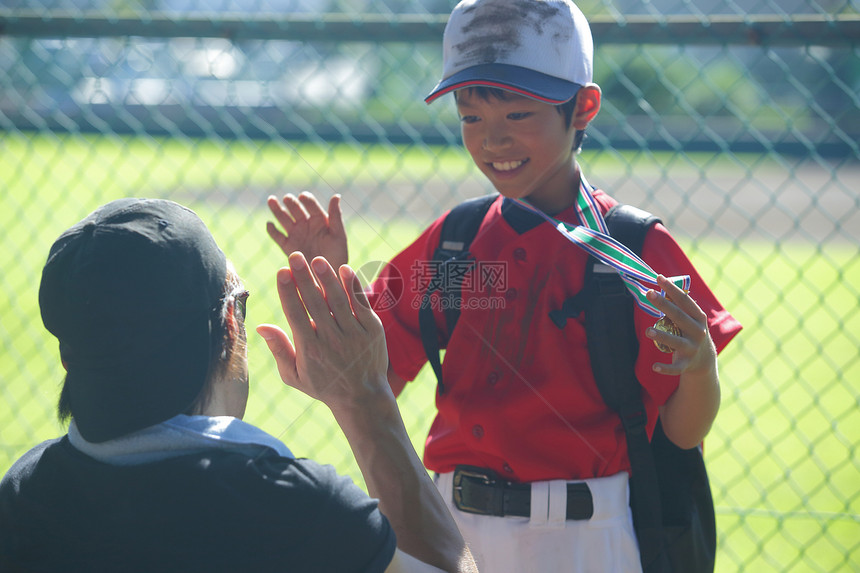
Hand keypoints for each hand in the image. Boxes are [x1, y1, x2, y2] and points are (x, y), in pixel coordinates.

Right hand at [257, 252, 389, 412]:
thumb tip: (261, 326)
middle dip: (304, 278)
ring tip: (317, 260)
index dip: (288, 292)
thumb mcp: (294, 375)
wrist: (363, 398)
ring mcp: (354, 334)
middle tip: (295, 256)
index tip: (281, 272)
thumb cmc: (324, 385)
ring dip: (327, 278)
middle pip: (315, 303)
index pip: (296, 315)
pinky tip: (344, 269)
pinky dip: (353, 286)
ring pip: (338, 301)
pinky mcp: (373, 330)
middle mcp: (332, 341)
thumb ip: (279, 349)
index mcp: (310, 350)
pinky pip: (361, 304)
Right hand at [266, 193, 348, 269]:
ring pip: (283, 218)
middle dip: (291, 203)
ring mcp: (295, 234)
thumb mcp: (339, 235)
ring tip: (271, 200)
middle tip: (287, 199)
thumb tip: (336, 196)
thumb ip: (336, 216)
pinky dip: (272, 230)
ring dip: (277, 209)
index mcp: (319, 219)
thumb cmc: (337, 255)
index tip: (303, 197)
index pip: (311, 205)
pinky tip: (269, 224)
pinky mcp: (287, 246)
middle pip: (295, 209)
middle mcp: (306, 224)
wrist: (327, 276)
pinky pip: (277, 236)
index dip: (307, 200)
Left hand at [646, 275, 716, 377]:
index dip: (672, 288)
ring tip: (648, 331)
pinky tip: (654, 366)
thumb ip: (678, 304)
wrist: (704, 360)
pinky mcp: (686, 364)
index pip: (685, 300)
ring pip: (676, 342)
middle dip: (664, 304)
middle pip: (679, 317)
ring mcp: (692, 348)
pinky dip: (666, 368)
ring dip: (662, 336)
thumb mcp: (690, 318)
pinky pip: (675, 367)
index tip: (659, 277)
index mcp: (699, 318)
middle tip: (649, 293)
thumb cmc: (691, 331)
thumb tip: (661, 281)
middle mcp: (698, 332)